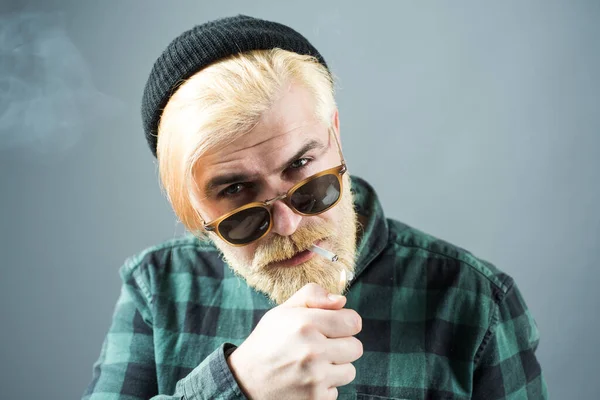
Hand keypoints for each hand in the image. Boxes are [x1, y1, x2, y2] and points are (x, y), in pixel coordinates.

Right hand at [227, 283, 362, 399]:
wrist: (245, 381)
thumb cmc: (267, 342)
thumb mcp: (283, 311)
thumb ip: (312, 296)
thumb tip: (342, 300)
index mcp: (306, 324)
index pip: (353, 322)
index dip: (345, 323)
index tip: (335, 327)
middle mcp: (313, 350)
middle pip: (356, 347)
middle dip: (342, 346)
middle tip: (320, 347)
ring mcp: (315, 378)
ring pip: (350, 370)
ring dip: (335, 368)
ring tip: (312, 365)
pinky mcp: (316, 399)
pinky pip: (336, 390)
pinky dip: (325, 387)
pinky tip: (306, 380)